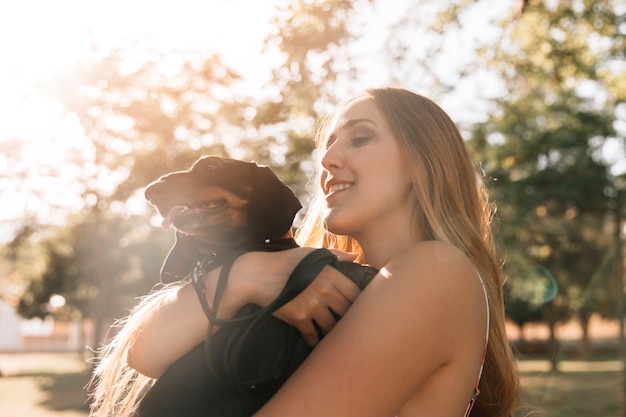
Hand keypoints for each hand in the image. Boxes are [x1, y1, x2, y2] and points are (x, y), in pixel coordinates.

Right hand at [226, 248, 361, 347]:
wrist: (256, 275)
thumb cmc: (285, 262)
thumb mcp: (310, 254)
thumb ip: (335, 255)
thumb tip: (355, 256)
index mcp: (330, 273)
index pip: (355, 293)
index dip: (359, 303)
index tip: (358, 309)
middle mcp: (324, 289)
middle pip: (347, 312)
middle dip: (348, 320)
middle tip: (349, 327)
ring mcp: (312, 304)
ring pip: (332, 326)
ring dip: (332, 333)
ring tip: (334, 338)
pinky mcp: (299, 318)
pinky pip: (313, 336)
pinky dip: (315, 342)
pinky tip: (316, 344)